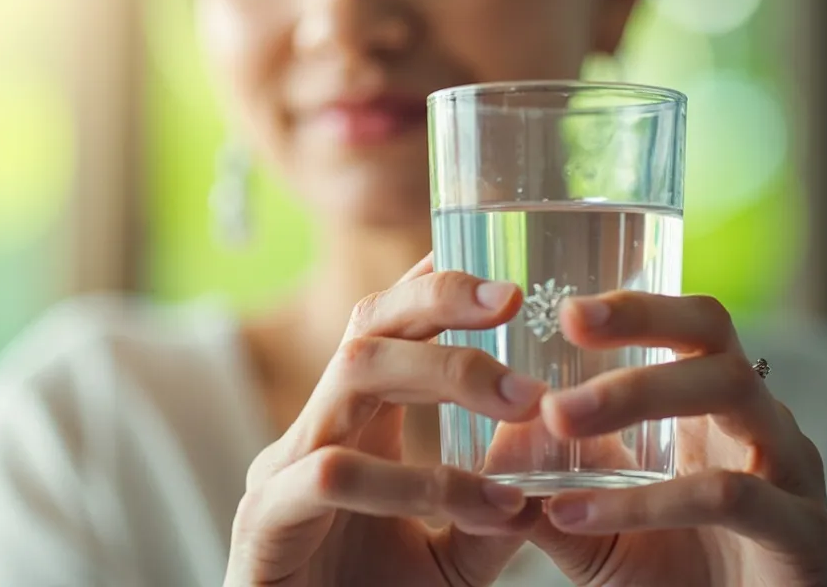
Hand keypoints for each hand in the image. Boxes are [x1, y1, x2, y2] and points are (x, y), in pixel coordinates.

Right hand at [225, 255, 546, 586]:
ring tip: (522, 402)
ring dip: (442, 378)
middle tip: (513, 301)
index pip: (385, 330)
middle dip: (439, 303)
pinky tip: (487, 507)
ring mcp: (281, 470)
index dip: (432, 288)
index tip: (503, 269)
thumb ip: (499, 505)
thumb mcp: (456, 557)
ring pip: (351, 378)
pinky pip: (336, 475)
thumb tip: (562, 456)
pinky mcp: (264, 521)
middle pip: (366, 329)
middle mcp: (314, 432)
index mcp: (353, 429)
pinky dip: (418, 482)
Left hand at [529, 292, 826, 585]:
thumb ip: (553, 490)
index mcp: (719, 413)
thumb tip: (496, 443)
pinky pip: (728, 494)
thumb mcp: (600, 534)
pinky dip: (648, 502)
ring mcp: (792, 473)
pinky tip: (576, 514)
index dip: (636, 307)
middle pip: (715, 336)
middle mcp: (763, 426)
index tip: (567, 309)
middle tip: (568, 324)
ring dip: (638, 393)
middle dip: (640, 321)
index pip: (691, 327)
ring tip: (559, 416)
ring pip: (730, 392)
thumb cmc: (682, 583)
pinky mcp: (804, 534)